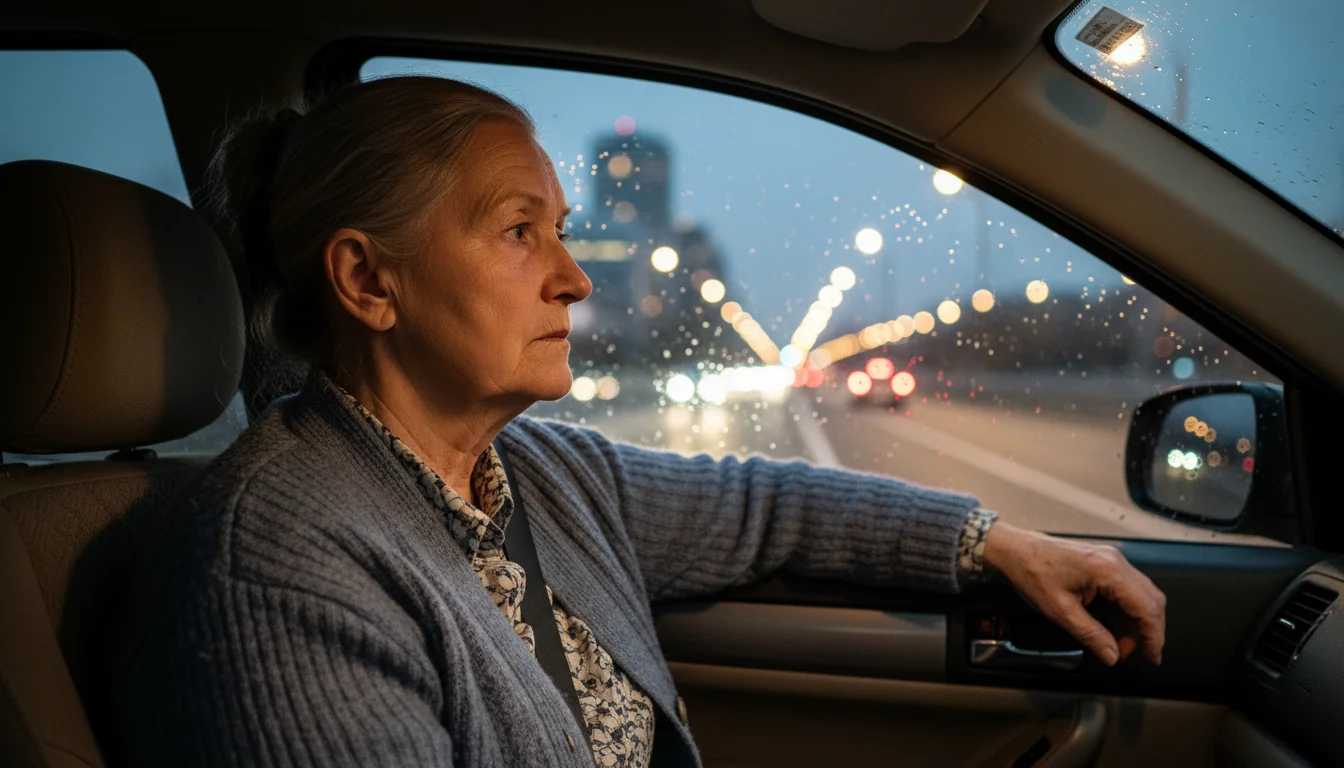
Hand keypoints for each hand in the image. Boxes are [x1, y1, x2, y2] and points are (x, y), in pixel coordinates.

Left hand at [982, 521, 1165, 665]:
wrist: (1015, 550)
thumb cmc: (1032, 573)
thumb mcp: (1060, 611)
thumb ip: (1091, 635)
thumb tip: (1112, 656)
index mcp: (1108, 571)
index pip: (1147, 607)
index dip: (1154, 636)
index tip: (1152, 657)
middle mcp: (1116, 561)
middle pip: (1151, 600)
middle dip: (1146, 631)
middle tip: (1134, 653)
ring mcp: (1112, 560)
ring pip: (1141, 595)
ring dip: (1135, 622)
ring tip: (1118, 644)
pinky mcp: (1104, 563)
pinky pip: (1127, 589)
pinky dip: (1125, 610)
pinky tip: (1112, 627)